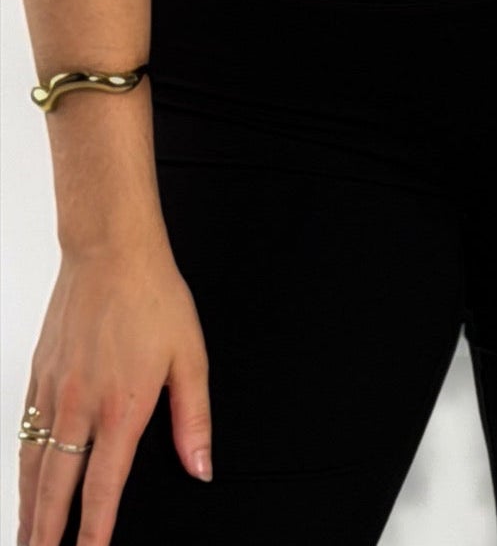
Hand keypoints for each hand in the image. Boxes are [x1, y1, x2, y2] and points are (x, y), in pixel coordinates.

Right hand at [18, 236, 209, 545]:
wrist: (110, 254)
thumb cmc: (155, 299)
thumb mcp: (192, 357)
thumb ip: (194, 419)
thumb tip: (201, 466)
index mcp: (122, 408)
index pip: (103, 486)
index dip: (95, 529)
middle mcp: (80, 408)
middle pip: (56, 488)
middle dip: (48, 531)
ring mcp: (52, 395)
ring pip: (33, 467)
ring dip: (28, 508)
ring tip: (27, 538)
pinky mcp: (37, 379)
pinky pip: (24, 436)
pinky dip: (21, 470)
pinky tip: (24, 485)